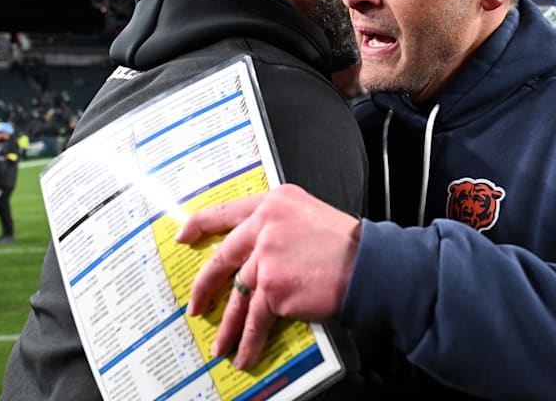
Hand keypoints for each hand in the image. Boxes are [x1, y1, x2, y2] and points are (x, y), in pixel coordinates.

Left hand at [174, 184, 360, 369]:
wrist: (371, 266)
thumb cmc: (350, 245)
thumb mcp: (310, 216)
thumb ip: (280, 227)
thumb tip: (258, 255)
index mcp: (275, 202)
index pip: (226, 211)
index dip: (200, 225)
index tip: (184, 235)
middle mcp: (266, 224)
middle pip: (224, 257)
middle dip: (206, 286)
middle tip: (196, 304)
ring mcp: (266, 256)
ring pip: (238, 294)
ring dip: (228, 325)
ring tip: (221, 343)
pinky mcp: (273, 286)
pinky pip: (255, 318)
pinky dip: (249, 340)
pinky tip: (244, 353)